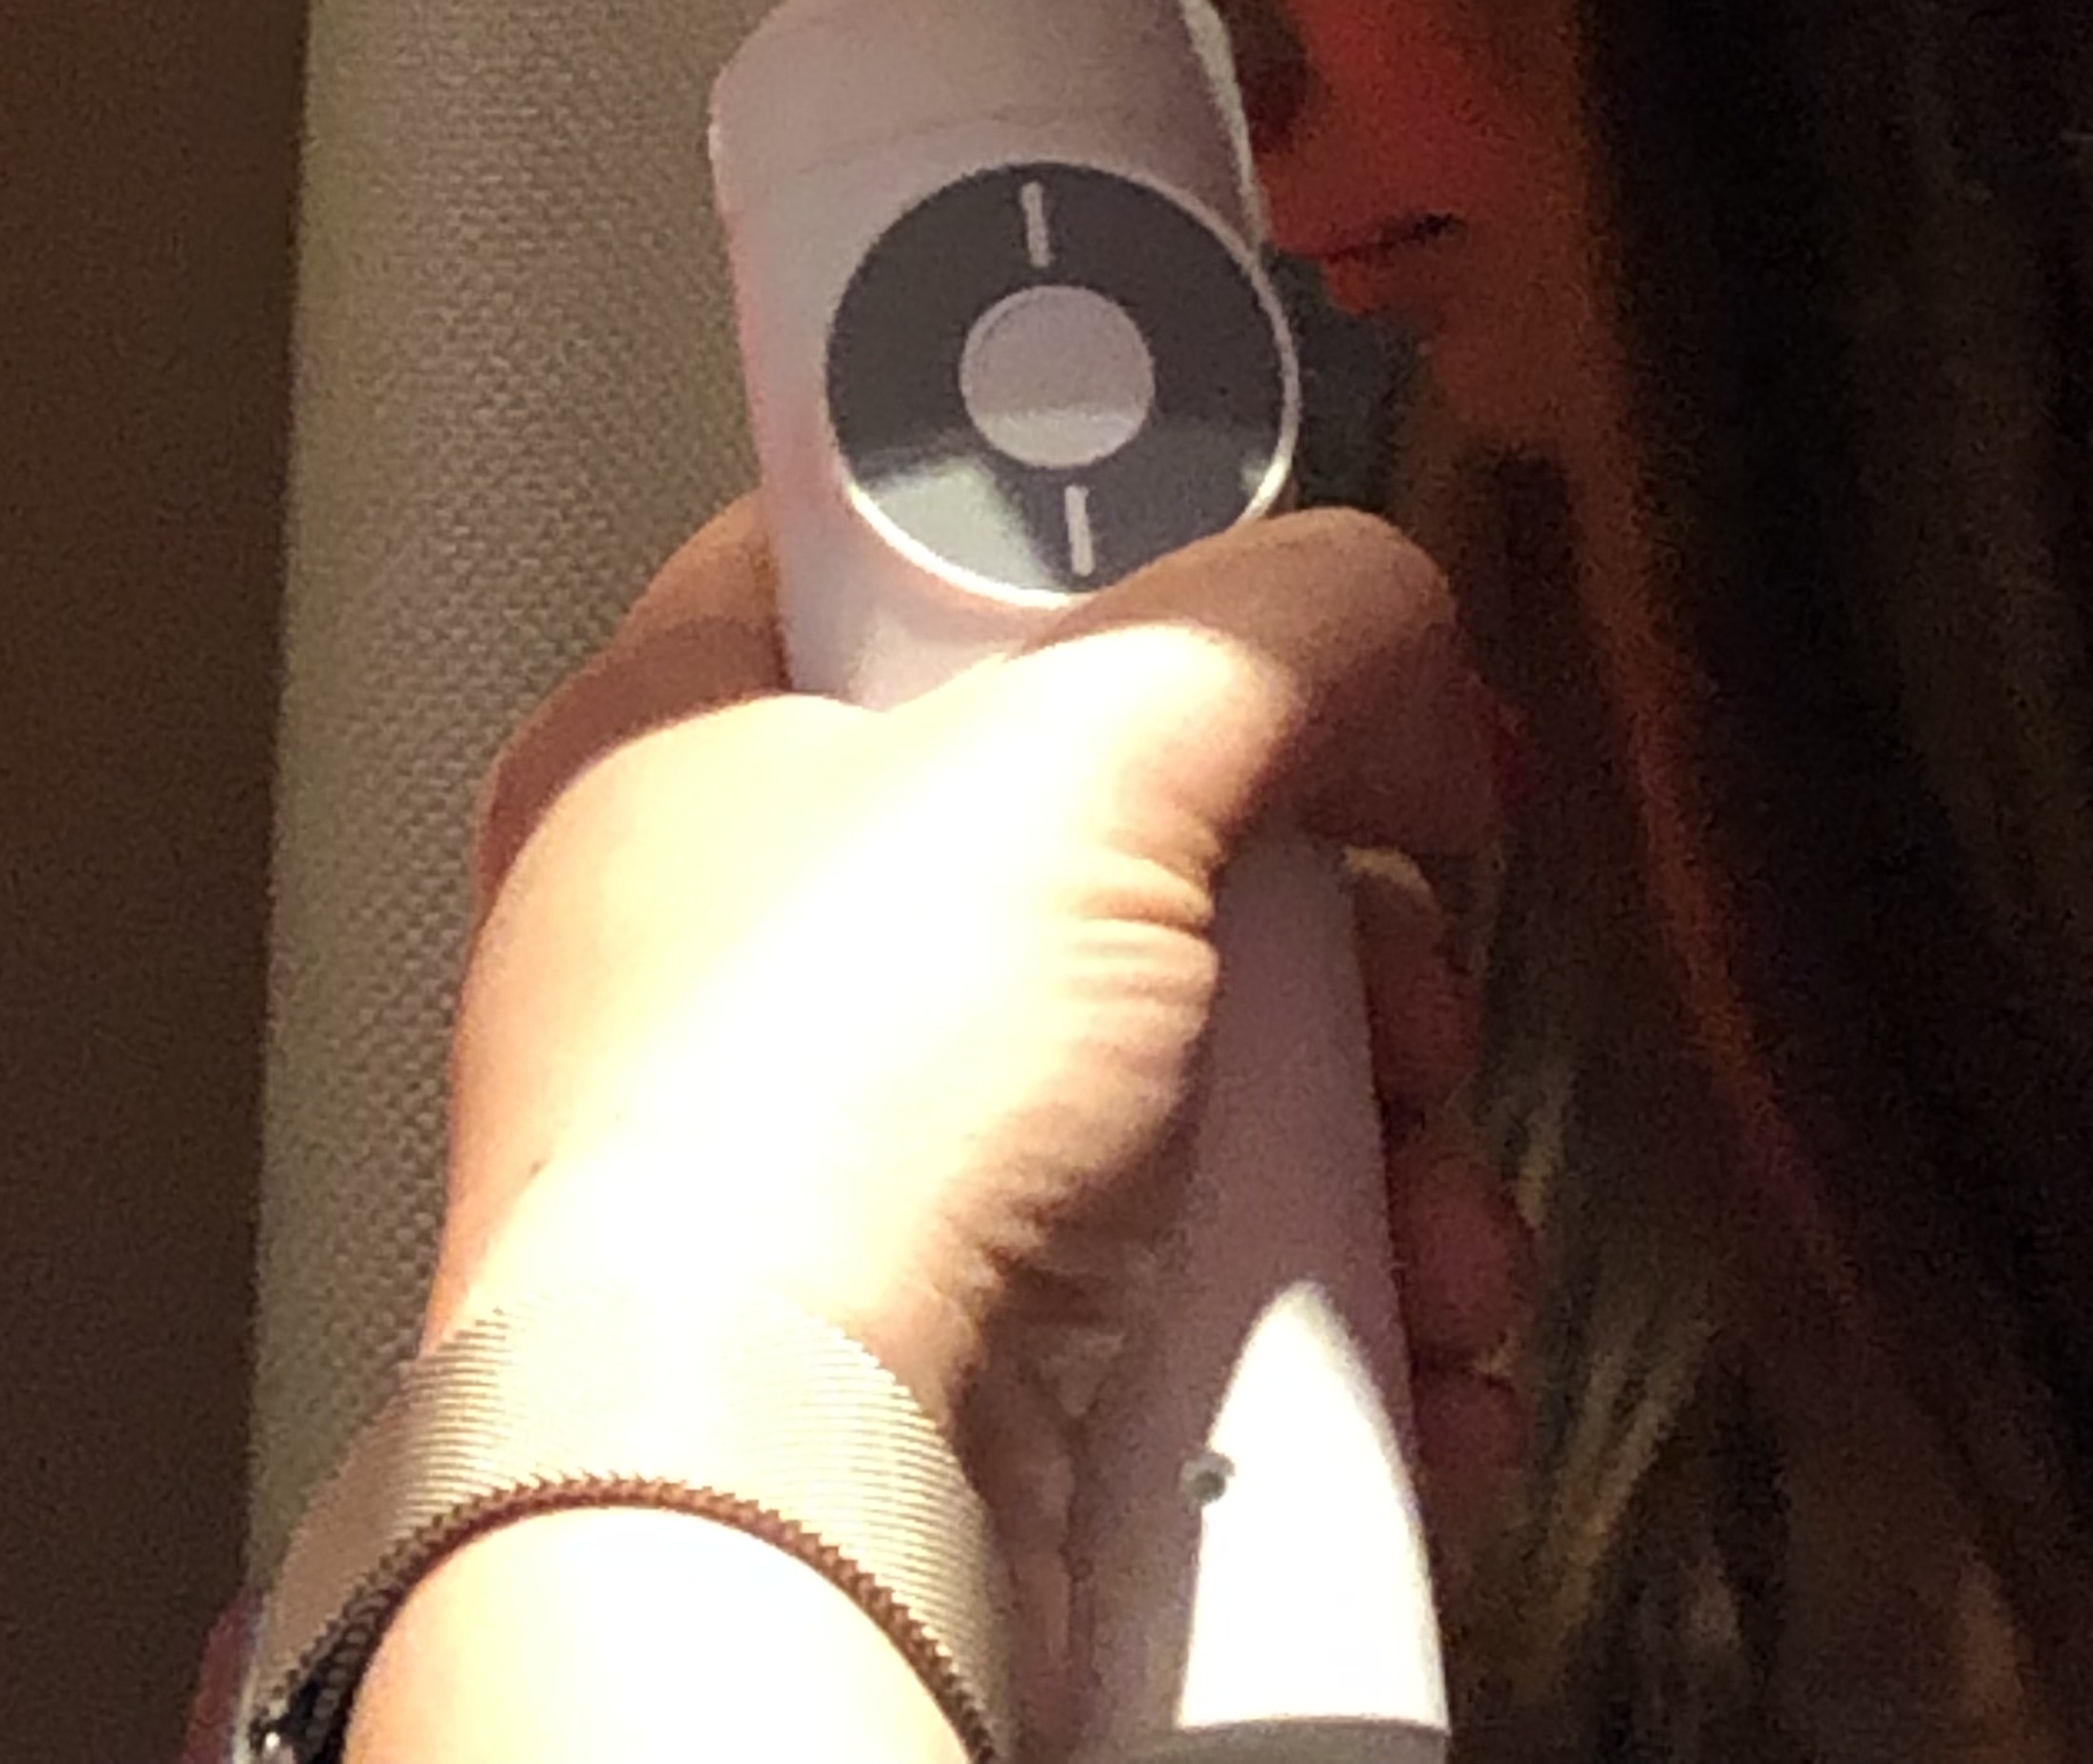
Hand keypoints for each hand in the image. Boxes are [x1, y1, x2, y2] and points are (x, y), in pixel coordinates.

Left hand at [431, 501, 1528, 1713]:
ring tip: (1412, 1185)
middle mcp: (738, 961)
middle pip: (1106, 843)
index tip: (1261, 596)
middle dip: (1320, 916)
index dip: (1106, 560)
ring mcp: (845, 1181)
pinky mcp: (952, 1373)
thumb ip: (1269, 618)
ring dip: (1368, 1136)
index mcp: (680, 747)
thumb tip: (1377, 599)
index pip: (903, 562)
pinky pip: (1198, 1295)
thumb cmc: (807, 1127)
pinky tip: (1404, 1332)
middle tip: (1383, 939)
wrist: (775, 1532)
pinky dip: (1337, 1318)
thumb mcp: (1087, 750)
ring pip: (1185, 1080)